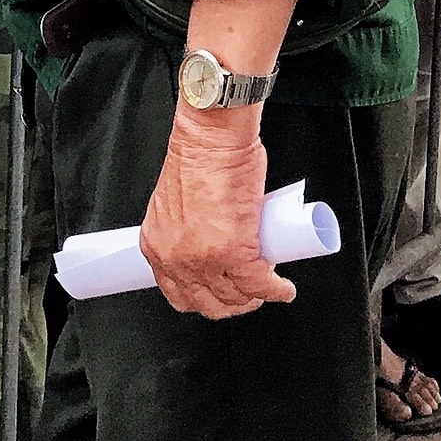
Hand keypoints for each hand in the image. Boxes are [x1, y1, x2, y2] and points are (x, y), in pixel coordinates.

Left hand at [139, 108, 293, 318]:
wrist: (212, 137)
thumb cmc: (198, 156)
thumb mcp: (175, 205)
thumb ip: (184, 229)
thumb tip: (208, 241)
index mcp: (157, 246)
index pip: (178, 294)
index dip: (205, 299)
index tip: (220, 294)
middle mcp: (176, 258)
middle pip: (209, 303)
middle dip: (233, 304)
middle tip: (249, 293)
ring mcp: (205, 259)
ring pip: (236, 297)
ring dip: (255, 297)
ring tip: (267, 286)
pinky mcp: (235, 252)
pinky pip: (260, 283)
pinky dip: (276, 290)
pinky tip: (283, 289)